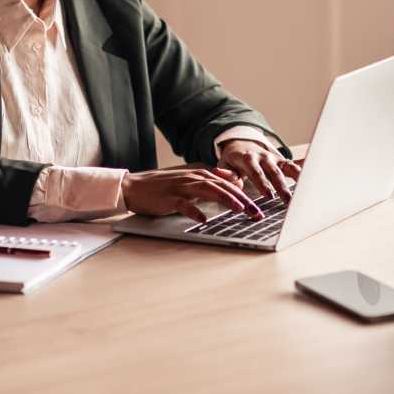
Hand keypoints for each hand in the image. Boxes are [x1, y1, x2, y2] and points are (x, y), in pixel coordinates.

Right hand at [123, 167, 261, 221]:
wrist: (134, 187)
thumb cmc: (162, 187)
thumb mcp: (189, 181)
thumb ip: (210, 181)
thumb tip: (232, 183)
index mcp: (200, 174)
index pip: (228, 183)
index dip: (246, 194)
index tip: (260, 206)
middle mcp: (193, 178)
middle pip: (223, 187)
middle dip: (243, 200)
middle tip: (258, 213)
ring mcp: (181, 187)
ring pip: (209, 191)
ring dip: (226, 200)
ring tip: (240, 210)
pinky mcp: (169, 198)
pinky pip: (184, 205)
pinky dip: (195, 211)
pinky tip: (203, 219)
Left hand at [216, 139, 300, 199]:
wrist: (240, 143)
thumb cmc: (232, 159)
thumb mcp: (225, 164)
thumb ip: (228, 173)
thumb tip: (228, 178)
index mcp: (248, 158)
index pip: (256, 172)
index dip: (262, 183)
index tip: (268, 195)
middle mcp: (264, 157)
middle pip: (275, 173)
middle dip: (283, 188)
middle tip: (289, 201)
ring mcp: (275, 159)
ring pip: (288, 169)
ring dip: (298, 181)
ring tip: (306, 193)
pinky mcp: (283, 161)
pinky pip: (295, 165)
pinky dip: (306, 168)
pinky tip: (317, 173)